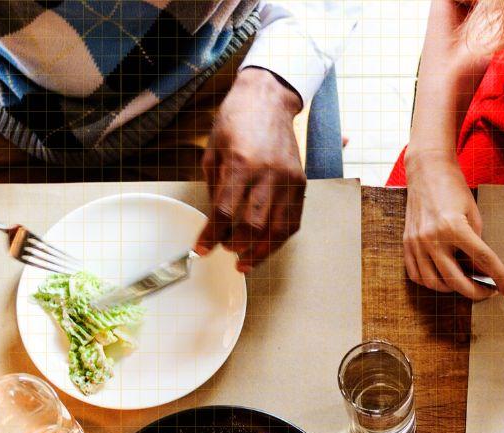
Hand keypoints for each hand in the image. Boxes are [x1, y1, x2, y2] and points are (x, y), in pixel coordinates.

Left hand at [197, 69, 306, 270]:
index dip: (212, 236)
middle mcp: (267, 173)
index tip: (202, 249)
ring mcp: (287, 179)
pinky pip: (293, 221)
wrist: (268, 99)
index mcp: (240, 163)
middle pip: (252, 225)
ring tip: (245, 261)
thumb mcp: (214, 150)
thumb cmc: (237, 121)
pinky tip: (267, 247)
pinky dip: (279, 239)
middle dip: (236, 245)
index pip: (225, 212)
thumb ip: (215, 187)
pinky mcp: (300, 182)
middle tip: (226, 250)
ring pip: (276, 230)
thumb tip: (216, 221)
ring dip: (260, 251)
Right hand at [400, 151, 503, 300]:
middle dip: (476, 292)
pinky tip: (443, 277)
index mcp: (454, 227)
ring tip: (465, 282)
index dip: (500, 278)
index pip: (483, 260)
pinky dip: (431, 282)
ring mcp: (416, 243)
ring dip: (452, 289)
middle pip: (457, 281)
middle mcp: (432, 238)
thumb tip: (480, 271)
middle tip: (488, 291)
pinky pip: (417, 275)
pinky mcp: (407, 244)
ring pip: (434, 283)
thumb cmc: (453, 188)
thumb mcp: (473, 214)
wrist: (426, 171)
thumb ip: (476, 243)